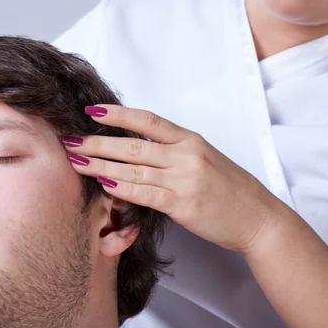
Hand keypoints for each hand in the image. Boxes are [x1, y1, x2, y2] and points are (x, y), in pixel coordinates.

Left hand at [63, 105, 284, 251]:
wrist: (256, 216)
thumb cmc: (229, 188)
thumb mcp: (204, 158)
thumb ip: (173, 152)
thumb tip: (136, 150)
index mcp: (190, 140)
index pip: (148, 120)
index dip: (118, 114)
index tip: (92, 111)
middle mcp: (186, 155)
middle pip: (133, 146)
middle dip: (97, 142)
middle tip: (70, 140)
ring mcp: (184, 180)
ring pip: (134, 170)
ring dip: (101, 166)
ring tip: (77, 162)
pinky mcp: (183, 205)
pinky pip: (145, 194)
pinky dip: (122, 189)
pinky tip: (103, 185)